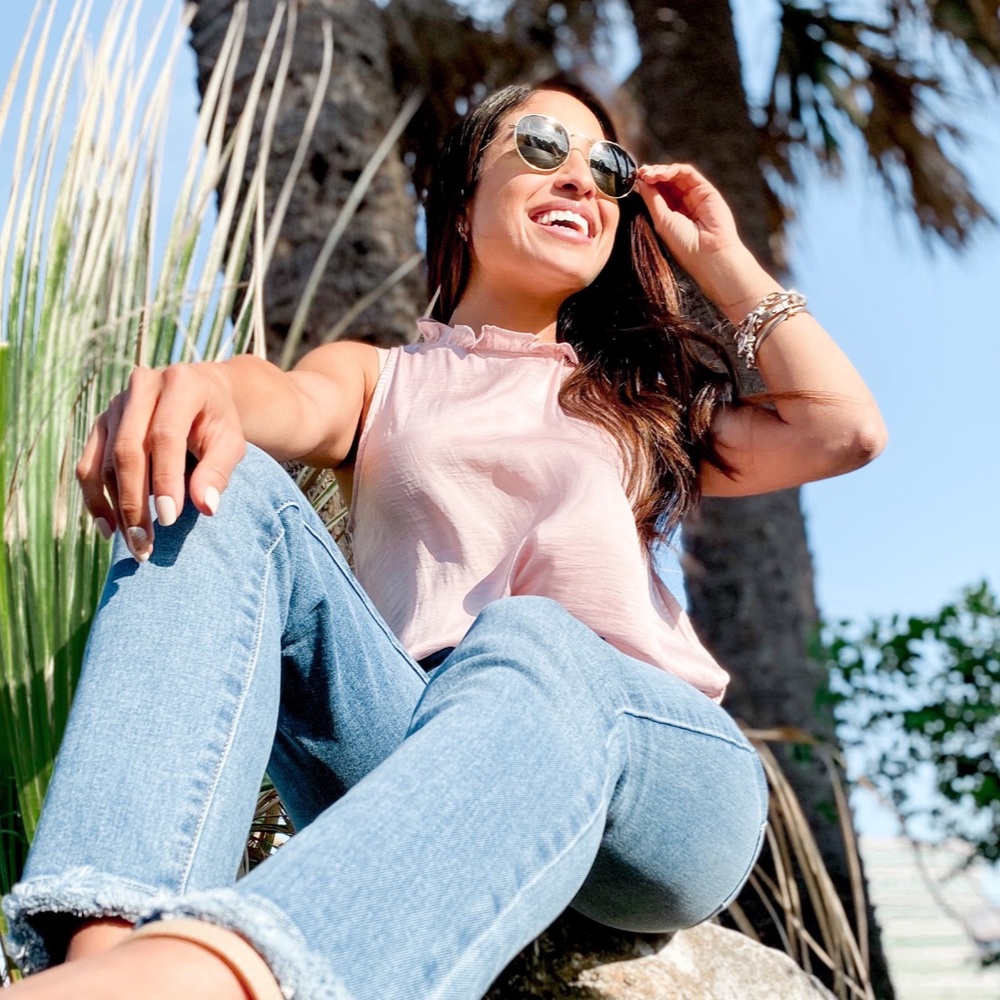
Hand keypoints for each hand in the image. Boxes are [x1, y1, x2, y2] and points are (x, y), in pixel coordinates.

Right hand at [75, 363, 246, 560]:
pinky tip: (110, 529)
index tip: (170, 519)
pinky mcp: (101, 424)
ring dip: (116, 507)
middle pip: (127, 451)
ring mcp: (116, 405)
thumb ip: (219, 471)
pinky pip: (88, 465)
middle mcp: (141, 387)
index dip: (166, 479)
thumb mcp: (231, 443)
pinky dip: (95, 499)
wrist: (202, 396)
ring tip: (134, 543)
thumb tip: (205, 507)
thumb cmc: (219, 423)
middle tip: (145, 543)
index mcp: (180, 384)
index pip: (164, 436)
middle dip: (135, 502)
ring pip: (104, 461)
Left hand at [635, 163, 770, 314]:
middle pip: (664, 182)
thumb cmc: (683, 244)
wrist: (709, 253)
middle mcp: (681, 204)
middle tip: (639, 174)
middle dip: (650, 175)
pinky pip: (687, 173)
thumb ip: (651, 200)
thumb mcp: (661, 221)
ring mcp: (693, 196)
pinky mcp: (705, 189)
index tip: (632, 180)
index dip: (644, 185)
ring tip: (648, 174)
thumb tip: (639, 182)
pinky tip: (662, 175)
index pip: (655, 193)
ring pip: (674, 175)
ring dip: (659, 171)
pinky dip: (673, 170)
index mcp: (669, 215)